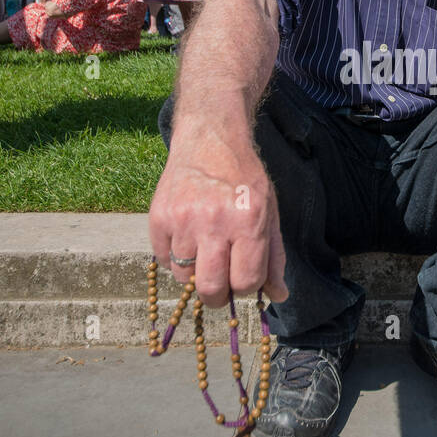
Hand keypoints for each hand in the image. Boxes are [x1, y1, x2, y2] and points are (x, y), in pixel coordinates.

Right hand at [149, 150, 287, 308]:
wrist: (209, 140)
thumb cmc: (244, 180)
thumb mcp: (269, 213)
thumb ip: (274, 258)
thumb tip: (278, 297)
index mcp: (248, 222)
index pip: (244, 282)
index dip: (245, 287)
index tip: (243, 277)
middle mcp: (213, 222)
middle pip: (210, 288)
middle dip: (218, 296)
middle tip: (220, 284)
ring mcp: (182, 220)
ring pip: (184, 277)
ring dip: (195, 273)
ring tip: (204, 251)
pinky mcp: (158, 218)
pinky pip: (163, 261)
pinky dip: (175, 259)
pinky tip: (187, 240)